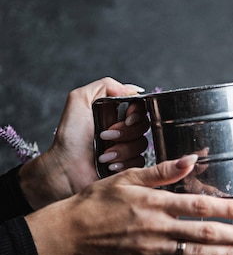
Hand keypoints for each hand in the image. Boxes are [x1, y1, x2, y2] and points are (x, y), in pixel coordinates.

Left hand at [18, 77, 148, 208]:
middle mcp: (121, 128)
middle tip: (105, 136)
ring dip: (122, 150)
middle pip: (144, 125)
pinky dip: (124, 163)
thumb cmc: (69, 137)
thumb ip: (106, 86)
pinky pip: (140, 162)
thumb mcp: (80, 100)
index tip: (127, 118)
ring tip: (103, 155)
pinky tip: (109, 165)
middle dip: (126, 132)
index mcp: (113, 112)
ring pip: (142, 144)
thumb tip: (133, 89)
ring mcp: (125, 148)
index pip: (139, 106)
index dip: (137, 112)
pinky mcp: (127, 166)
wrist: (66, 168)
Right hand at [26, 155, 232, 254]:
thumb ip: (162, 172)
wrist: (71, 233)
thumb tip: (191, 160)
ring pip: (199, 253)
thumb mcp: (127, 177)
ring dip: (228, 254)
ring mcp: (153, 251)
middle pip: (207, 233)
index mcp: (154, 204)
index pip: (202, 206)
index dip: (231, 209)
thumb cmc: (97, 201)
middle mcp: (157, 229)